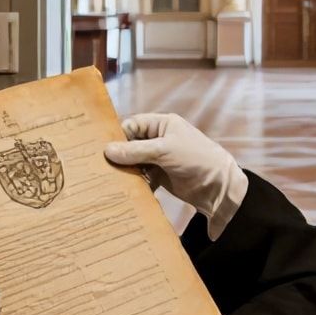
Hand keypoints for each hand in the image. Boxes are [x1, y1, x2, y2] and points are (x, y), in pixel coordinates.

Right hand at [107, 113, 248, 238]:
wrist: (218, 186)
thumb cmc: (194, 158)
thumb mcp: (164, 150)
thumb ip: (136, 150)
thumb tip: (107, 150)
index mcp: (161, 125)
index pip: (132, 125)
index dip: (117, 135)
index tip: (99, 148)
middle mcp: (158, 139)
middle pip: (131, 144)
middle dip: (118, 155)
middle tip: (97, 166)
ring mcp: (159, 159)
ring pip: (134, 162)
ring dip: (124, 171)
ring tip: (105, 180)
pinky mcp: (160, 176)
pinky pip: (141, 177)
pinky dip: (133, 182)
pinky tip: (120, 189)